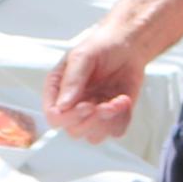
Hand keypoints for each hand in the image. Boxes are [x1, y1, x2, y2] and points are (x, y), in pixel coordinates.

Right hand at [45, 23, 148, 140]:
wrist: (129, 45)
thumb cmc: (102, 45)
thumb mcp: (83, 56)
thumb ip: (72, 80)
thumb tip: (62, 106)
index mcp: (58, 90)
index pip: (54, 116)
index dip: (68, 117)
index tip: (86, 105)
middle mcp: (73, 105)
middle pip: (74, 130)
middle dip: (93, 120)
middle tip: (106, 104)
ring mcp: (93, 113)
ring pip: (94, 136)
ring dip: (109, 120)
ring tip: (118, 100)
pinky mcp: (112, 117)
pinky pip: (115, 132)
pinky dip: (122, 118)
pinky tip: (124, 100)